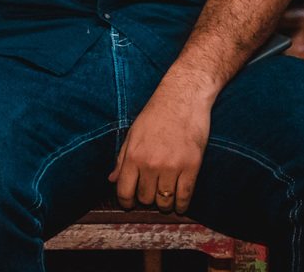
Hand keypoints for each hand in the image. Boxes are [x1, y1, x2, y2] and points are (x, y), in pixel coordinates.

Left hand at [109, 83, 210, 213]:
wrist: (182, 100)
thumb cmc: (155, 115)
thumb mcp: (132, 135)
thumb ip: (122, 159)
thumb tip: (111, 179)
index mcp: (133, 156)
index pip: (124, 191)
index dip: (125, 202)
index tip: (129, 204)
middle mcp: (150, 164)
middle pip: (145, 198)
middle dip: (146, 199)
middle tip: (150, 193)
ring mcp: (172, 167)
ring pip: (164, 201)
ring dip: (163, 204)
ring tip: (164, 198)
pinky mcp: (192, 167)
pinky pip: (185, 196)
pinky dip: (181, 205)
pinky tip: (179, 204)